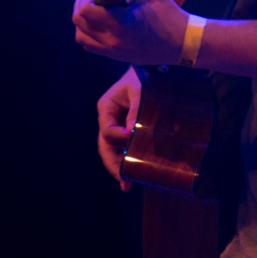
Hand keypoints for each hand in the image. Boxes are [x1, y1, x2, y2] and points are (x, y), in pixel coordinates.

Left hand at [73, 0, 187, 66]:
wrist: (182, 42)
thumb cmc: (168, 14)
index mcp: (121, 22)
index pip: (85, 12)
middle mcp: (113, 39)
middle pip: (79, 23)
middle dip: (81, 7)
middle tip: (94, 0)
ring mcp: (114, 51)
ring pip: (81, 37)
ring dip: (83, 23)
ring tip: (95, 14)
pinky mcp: (117, 57)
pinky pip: (91, 47)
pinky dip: (89, 35)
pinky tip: (100, 26)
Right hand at [97, 67, 140, 191]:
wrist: (151, 72)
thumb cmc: (141, 77)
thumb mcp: (139, 89)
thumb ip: (135, 109)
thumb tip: (132, 133)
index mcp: (105, 107)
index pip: (107, 129)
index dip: (118, 136)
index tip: (131, 138)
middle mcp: (108, 120)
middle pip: (105, 146)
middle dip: (113, 164)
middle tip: (123, 180)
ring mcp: (117, 127)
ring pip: (113, 151)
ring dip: (119, 167)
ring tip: (126, 184)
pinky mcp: (128, 132)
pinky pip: (124, 149)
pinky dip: (128, 160)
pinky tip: (134, 174)